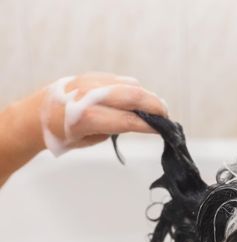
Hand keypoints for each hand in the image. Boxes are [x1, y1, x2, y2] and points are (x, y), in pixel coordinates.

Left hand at [0, 72, 168, 185]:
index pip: (129, 120)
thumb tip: (138, 121)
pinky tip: (139, 100)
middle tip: (167, 117)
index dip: (150, 126)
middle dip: (155, 106)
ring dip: (147, 96)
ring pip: (130, 85)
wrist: (35, 116)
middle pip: (134, 96)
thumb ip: (114, 128)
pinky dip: (134, 90)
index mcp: (88, 117)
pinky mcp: (92, 75)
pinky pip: (120, 80)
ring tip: (157, 109)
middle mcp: (90, 95)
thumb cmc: (62, 134)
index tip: (163, 130)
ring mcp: (91, 81)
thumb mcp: (89, 139)